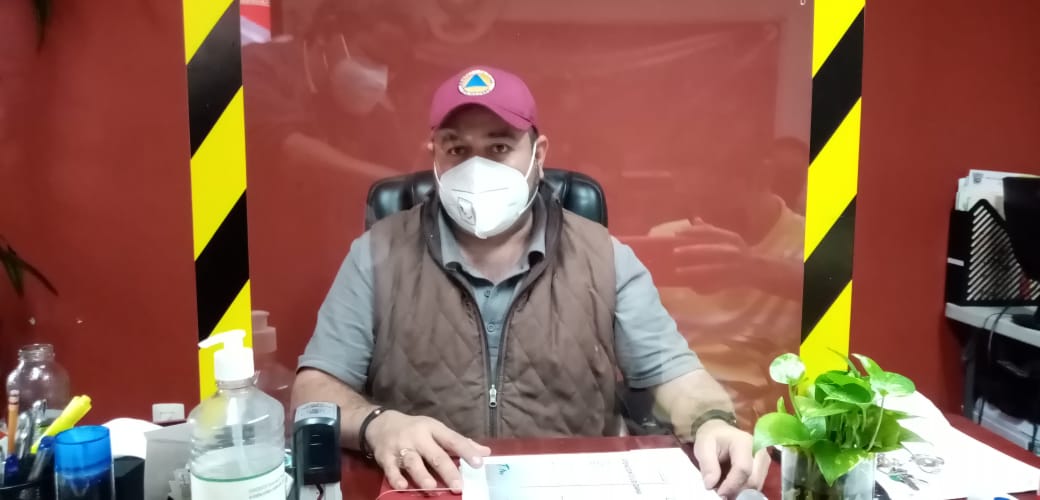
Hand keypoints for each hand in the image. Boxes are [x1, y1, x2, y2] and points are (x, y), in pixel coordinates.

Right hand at [365, 410, 491, 492]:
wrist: (380, 424)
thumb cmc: (415, 429)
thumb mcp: (436, 430)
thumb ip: (460, 442)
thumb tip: (485, 452)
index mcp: (433, 429)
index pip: (452, 440)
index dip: (466, 451)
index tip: (479, 463)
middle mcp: (418, 437)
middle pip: (435, 454)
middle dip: (447, 470)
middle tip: (458, 486)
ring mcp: (401, 447)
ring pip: (413, 462)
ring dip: (422, 476)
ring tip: (433, 488)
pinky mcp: (385, 457)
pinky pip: (391, 469)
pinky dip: (396, 478)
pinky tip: (403, 487)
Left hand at [674, 220, 753, 292]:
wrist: (759, 269)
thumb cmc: (740, 251)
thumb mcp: (728, 238)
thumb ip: (711, 231)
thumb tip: (694, 219)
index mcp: (731, 238)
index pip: (710, 232)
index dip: (693, 232)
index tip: (677, 233)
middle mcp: (734, 250)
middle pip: (711, 249)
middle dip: (692, 250)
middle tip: (675, 252)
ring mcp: (734, 266)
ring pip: (712, 269)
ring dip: (694, 270)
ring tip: (678, 271)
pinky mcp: (733, 280)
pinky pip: (716, 283)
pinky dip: (703, 285)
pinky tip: (691, 286)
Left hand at [694, 419, 769, 497]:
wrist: (719, 432)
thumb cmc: (712, 437)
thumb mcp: (703, 446)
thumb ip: (707, 465)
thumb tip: (711, 485)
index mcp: (744, 442)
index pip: (743, 469)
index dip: (731, 485)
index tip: (719, 493)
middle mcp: (759, 450)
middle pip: (753, 479)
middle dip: (737, 490)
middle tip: (721, 492)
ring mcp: (763, 459)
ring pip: (756, 484)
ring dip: (740, 490)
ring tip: (725, 486)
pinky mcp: (763, 467)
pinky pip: (756, 485)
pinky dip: (743, 489)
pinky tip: (732, 485)